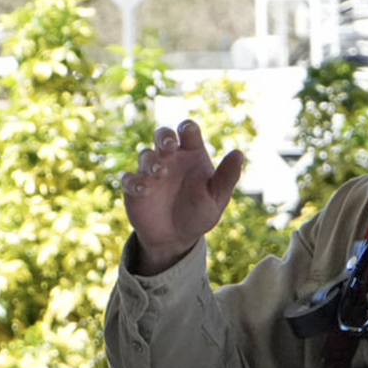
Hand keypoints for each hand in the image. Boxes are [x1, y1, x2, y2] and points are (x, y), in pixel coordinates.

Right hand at [120, 121, 244, 274]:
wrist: (177, 238)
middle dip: (164, 136)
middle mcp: (169, 159)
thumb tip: (239, 153)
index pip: (188, 132)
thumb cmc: (199, 212)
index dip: (187, 128)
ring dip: (151, 162)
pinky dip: (134, 182)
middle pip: (162, 135)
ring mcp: (150, 172)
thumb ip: (227, 176)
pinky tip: (143, 190)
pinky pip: (129, 179)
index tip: (187, 133)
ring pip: (145, 155)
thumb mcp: (217, 197)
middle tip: (169, 146)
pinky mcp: (135, 189)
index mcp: (191, 154)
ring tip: (160, 174)